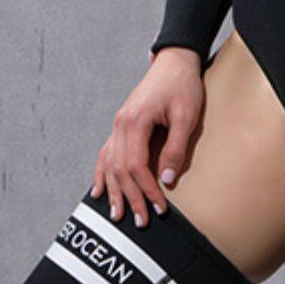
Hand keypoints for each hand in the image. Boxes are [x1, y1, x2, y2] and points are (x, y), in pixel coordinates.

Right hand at [92, 48, 205, 226]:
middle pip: (120, 169)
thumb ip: (176, 147)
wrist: (174, 62)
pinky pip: (106, 153)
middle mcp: (121, 124)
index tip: (159, 207)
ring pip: (110, 164)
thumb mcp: (186, 116)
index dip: (146, 189)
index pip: (135, 165)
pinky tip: (98, 190)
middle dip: (130, 197)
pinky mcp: (121, 125)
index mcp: (135, 121)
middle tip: (141, 221)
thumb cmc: (182, 85)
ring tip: (117, 215)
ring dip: (114, 191)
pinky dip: (102, 173)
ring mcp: (118, 125)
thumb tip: (167, 179)